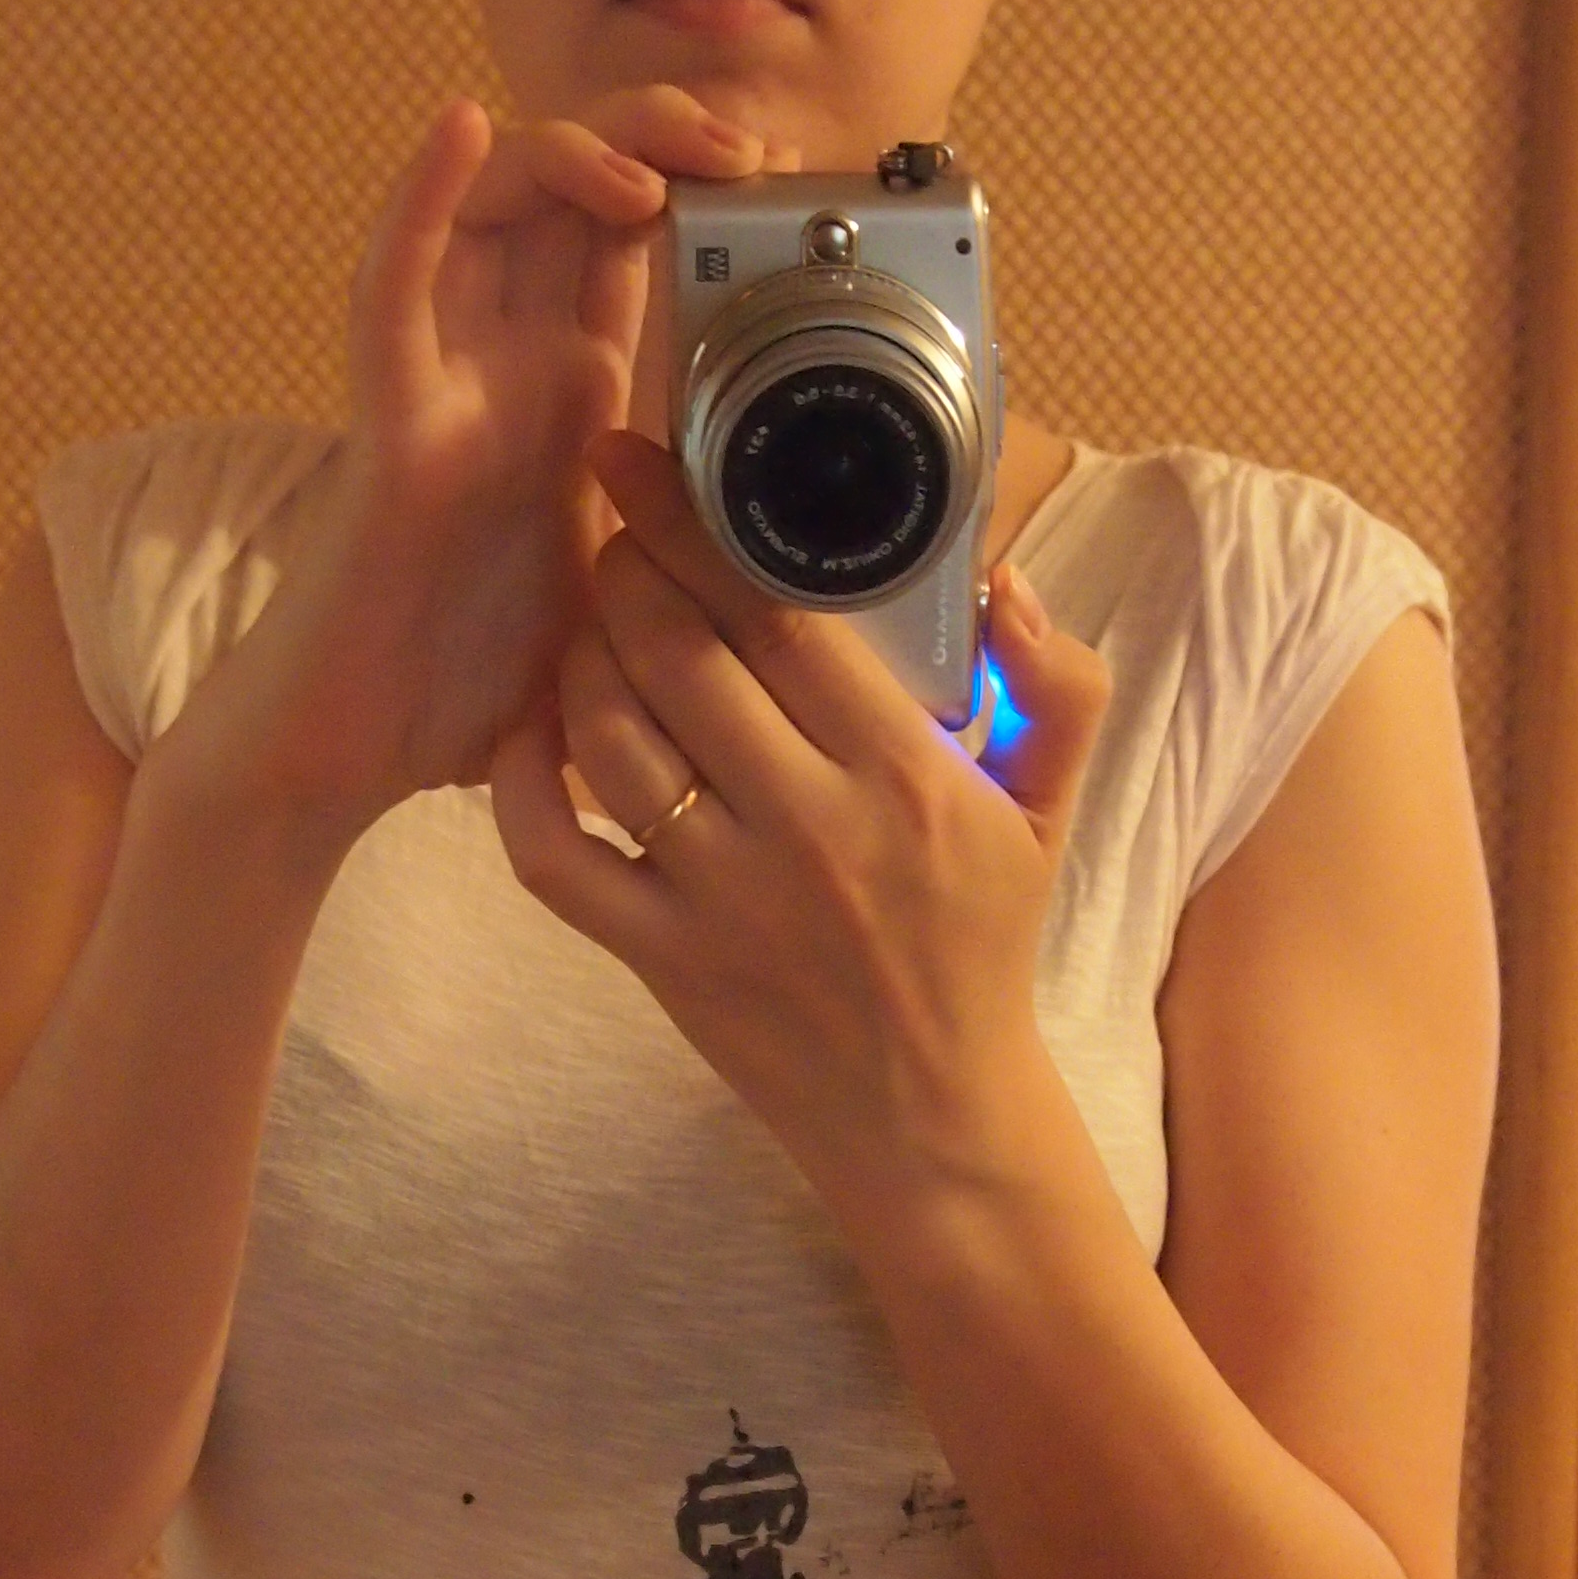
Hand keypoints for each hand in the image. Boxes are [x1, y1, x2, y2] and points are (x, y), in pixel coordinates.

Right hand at [162, 88, 788, 841]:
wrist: (359, 758)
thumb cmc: (467, 688)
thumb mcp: (622, 601)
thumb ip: (685, 554)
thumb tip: (801, 571)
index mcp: (563, 400)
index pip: (623, 246)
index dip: (691, 186)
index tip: (776, 180)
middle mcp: (502, 370)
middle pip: (566, 197)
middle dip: (654, 141)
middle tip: (738, 149)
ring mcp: (442, 386)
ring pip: (486, 212)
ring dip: (566, 158)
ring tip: (644, 170)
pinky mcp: (389, 429)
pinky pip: (392, 293)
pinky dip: (418, 203)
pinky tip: (459, 133)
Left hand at [485, 430, 1112, 1225]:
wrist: (932, 1117)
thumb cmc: (981, 947)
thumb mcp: (1048, 813)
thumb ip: (1060, 689)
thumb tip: (1008, 581)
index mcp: (902, 773)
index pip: (778, 615)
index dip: (695, 523)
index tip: (643, 461)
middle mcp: (808, 827)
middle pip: (678, 656)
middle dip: (624, 568)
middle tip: (612, 531)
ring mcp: (722, 898)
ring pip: (610, 738)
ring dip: (579, 658)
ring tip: (587, 623)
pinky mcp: (662, 959)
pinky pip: (554, 858)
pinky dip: (517, 788)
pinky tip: (524, 735)